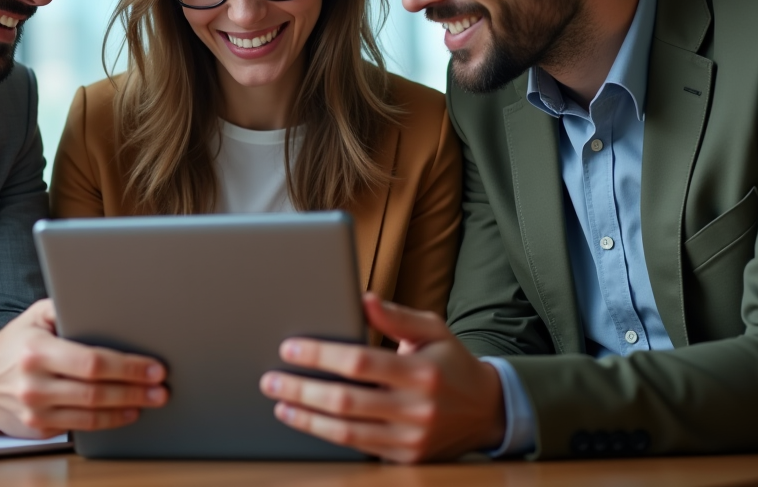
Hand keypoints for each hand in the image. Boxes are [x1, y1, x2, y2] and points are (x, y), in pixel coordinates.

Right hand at [0, 299, 167, 437]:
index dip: (127, 367)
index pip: (92, 362)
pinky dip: (106, 422)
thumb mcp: (34, 316)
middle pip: (96, 391)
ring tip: (150, 401)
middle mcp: (34, 383)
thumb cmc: (11, 344)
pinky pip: (79, 427)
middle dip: (135, 390)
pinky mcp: (36, 429)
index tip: (153, 367)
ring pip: (91, 414)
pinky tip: (124, 413)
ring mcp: (34, 411)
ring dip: (126, 409)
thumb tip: (108, 300)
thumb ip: (67, 305)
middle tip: (161, 389)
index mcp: (37, 350)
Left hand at [259, 293, 504, 462]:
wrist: (488, 412)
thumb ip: (396, 316)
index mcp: (421, 371)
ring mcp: (410, 439)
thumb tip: (363, 297)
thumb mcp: (433, 330)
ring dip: (306, 418)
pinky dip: (326, 435)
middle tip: (270, 379)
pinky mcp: (405, 459)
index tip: (290, 348)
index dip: (320, 356)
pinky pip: (357, 448)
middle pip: (345, 401)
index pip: (359, 362)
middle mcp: (416, 409)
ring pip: (346, 432)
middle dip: (301, 389)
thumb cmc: (452, 363)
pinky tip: (305, 420)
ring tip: (279, 402)